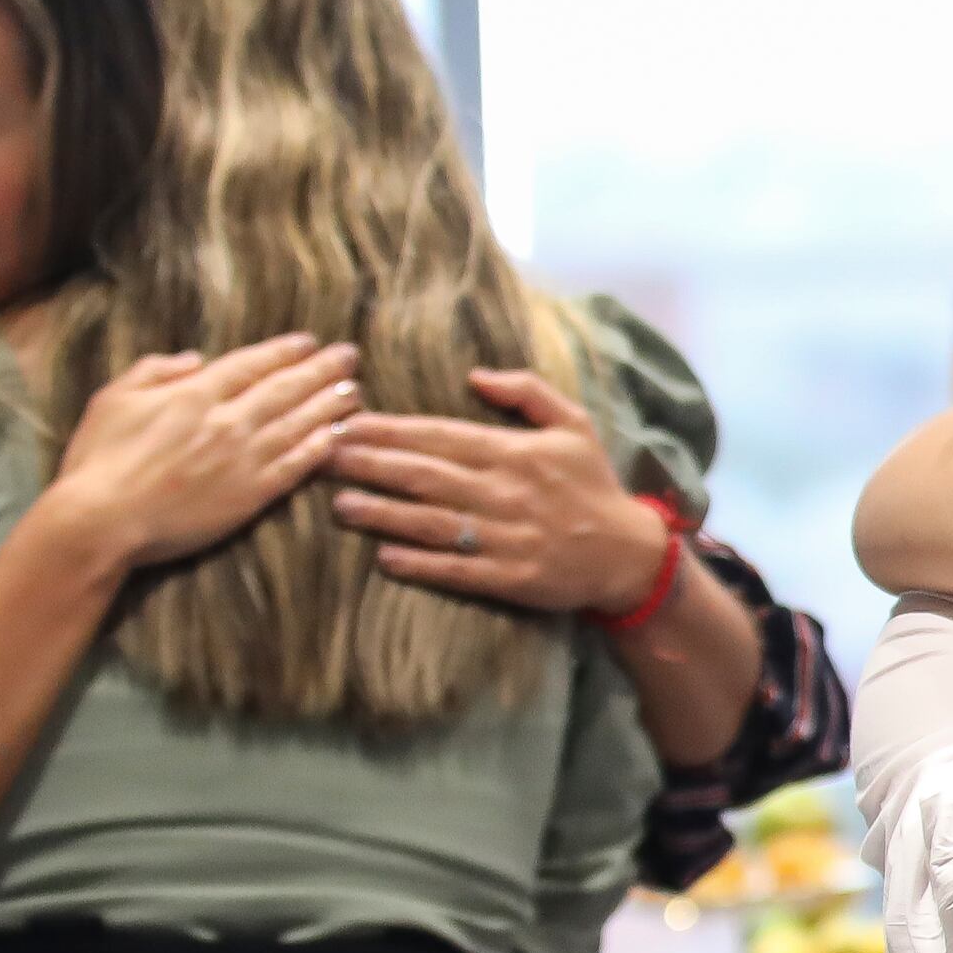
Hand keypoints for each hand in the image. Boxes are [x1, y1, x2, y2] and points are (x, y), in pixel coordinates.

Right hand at [39, 334, 360, 573]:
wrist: (103, 520)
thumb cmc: (98, 459)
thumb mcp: (113, 398)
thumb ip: (156, 370)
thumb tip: (197, 358)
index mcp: (195, 393)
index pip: (252, 364)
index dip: (284, 351)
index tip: (309, 342)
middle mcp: (228, 420)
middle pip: (286, 388)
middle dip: (322, 369)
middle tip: (350, 356)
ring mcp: (244, 458)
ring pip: (300, 423)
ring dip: (331, 405)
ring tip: (356, 391)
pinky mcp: (253, 494)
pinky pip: (298, 465)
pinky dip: (322, 447)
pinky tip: (340, 436)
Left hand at [331, 367, 675, 611]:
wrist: (629, 554)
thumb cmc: (593, 484)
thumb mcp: (574, 424)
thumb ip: (527, 392)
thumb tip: (475, 374)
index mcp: (515, 452)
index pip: (439, 435)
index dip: (388, 429)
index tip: (345, 422)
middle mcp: (506, 492)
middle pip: (425, 475)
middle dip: (370, 465)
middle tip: (323, 457)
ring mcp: (507, 538)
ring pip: (432, 522)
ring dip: (383, 514)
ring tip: (340, 505)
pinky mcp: (511, 578)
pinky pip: (458, 570)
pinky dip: (421, 564)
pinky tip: (385, 557)